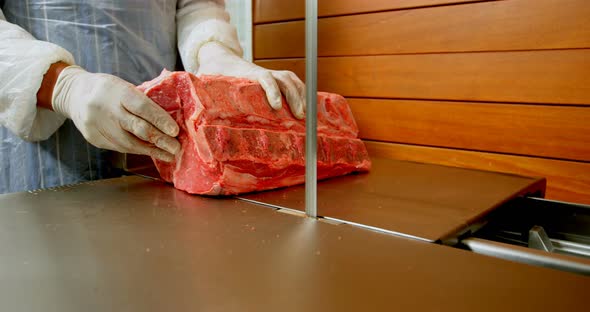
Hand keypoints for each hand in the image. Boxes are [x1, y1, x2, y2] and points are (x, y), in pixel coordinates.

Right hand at [51, 66, 179, 161]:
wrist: (74, 93)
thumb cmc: (108, 89)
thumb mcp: (124, 86)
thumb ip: (142, 100)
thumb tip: (170, 119)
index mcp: (118, 91)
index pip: (143, 107)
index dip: (160, 120)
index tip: (174, 131)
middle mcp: (106, 109)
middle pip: (137, 129)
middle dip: (160, 140)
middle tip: (176, 147)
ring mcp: (98, 125)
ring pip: (129, 143)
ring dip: (151, 150)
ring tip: (168, 154)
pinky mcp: (94, 138)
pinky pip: (120, 148)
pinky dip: (138, 151)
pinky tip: (150, 151)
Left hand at [197, 42, 305, 118]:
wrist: (218, 57)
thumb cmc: (211, 73)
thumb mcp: (205, 82)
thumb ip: (202, 92)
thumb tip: (194, 106)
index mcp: (246, 75)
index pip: (264, 78)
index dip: (272, 91)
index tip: (275, 106)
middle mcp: (261, 72)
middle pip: (284, 79)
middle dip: (294, 97)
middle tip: (299, 116)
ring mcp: (269, 74)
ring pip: (290, 79)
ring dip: (301, 95)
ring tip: (305, 115)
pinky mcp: (273, 79)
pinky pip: (291, 82)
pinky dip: (301, 92)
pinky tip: (305, 107)